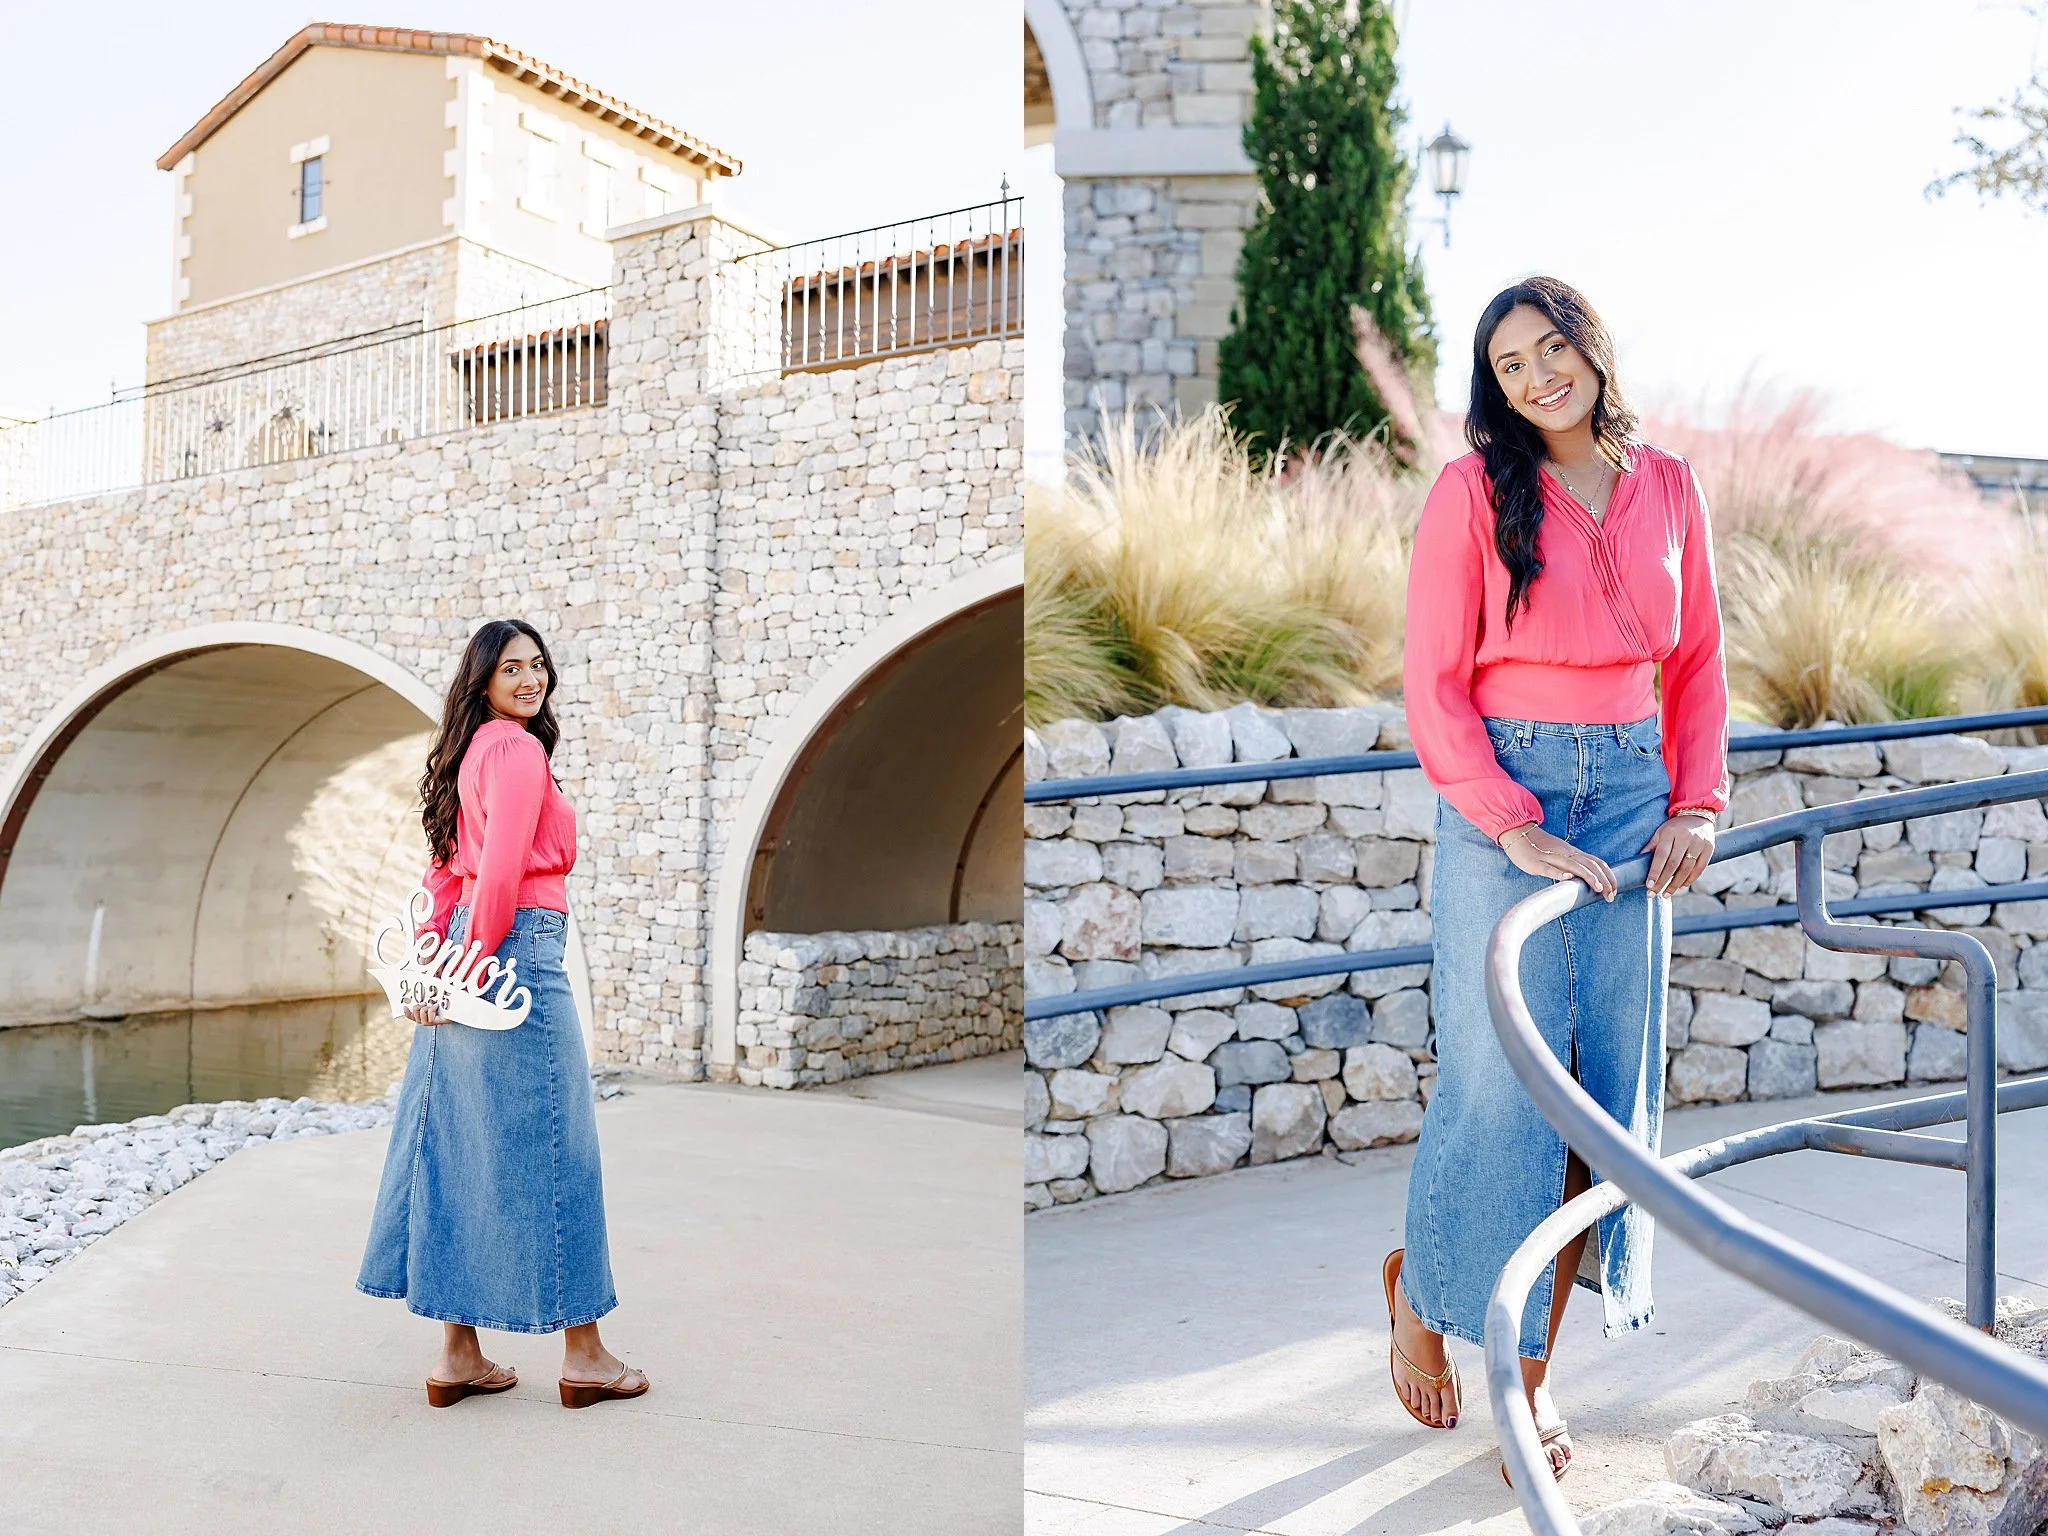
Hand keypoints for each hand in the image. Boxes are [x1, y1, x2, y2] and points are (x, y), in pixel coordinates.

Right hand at [405, 999, 448, 1026]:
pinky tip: (436, 1006)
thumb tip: (420, 995)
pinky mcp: (438, 1023)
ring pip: (421, 1020)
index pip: (412, 1017)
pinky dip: (432, 1010)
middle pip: (415, 1017)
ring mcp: (432, 1023)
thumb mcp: (434, 1000)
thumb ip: (426, 999)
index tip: (404, 1006)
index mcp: (423, 1015)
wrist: (457, 1008)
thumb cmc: (445, 1003)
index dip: (407, 1013)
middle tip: (423, 1003)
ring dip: (425, 1010)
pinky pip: (430, 1019)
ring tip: (431, 1005)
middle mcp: (426, 1021)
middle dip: (417, 1009)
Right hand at [1498, 822, 1617, 900]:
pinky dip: (1559, 873)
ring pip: (1573, 866)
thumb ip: (1570, 865)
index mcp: (1572, 852)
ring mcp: (1551, 857)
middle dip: (1603, 880)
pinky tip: (1568, 878)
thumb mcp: (1558, 855)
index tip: (1614, 889)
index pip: (1596, 862)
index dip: (1608, 875)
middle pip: (1589, 865)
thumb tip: (1584, 880)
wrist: (1517, 834)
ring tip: (1598, 888)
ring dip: (1588, 876)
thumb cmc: (1537, 848)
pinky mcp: (1536, 862)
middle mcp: (1565, 853)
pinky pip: (1549, 867)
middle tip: (1610, 896)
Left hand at [1642, 812, 1716, 895]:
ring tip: (1666, 894)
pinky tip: (1681, 886)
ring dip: (1676, 884)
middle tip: (1654, 894)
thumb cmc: (1674, 827)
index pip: (1661, 856)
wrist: (1697, 815)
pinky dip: (1690, 879)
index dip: (1655, 872)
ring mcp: (1699, 843)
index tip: (1648, 885)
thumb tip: (1637, 863)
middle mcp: (1686, 838)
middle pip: (1673, 865)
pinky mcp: (1709, 848)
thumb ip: (1651, 847)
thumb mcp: (1660, 832)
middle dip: (1663, 881)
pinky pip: (1700, 868)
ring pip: (1687, 869)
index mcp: (1670, 833)